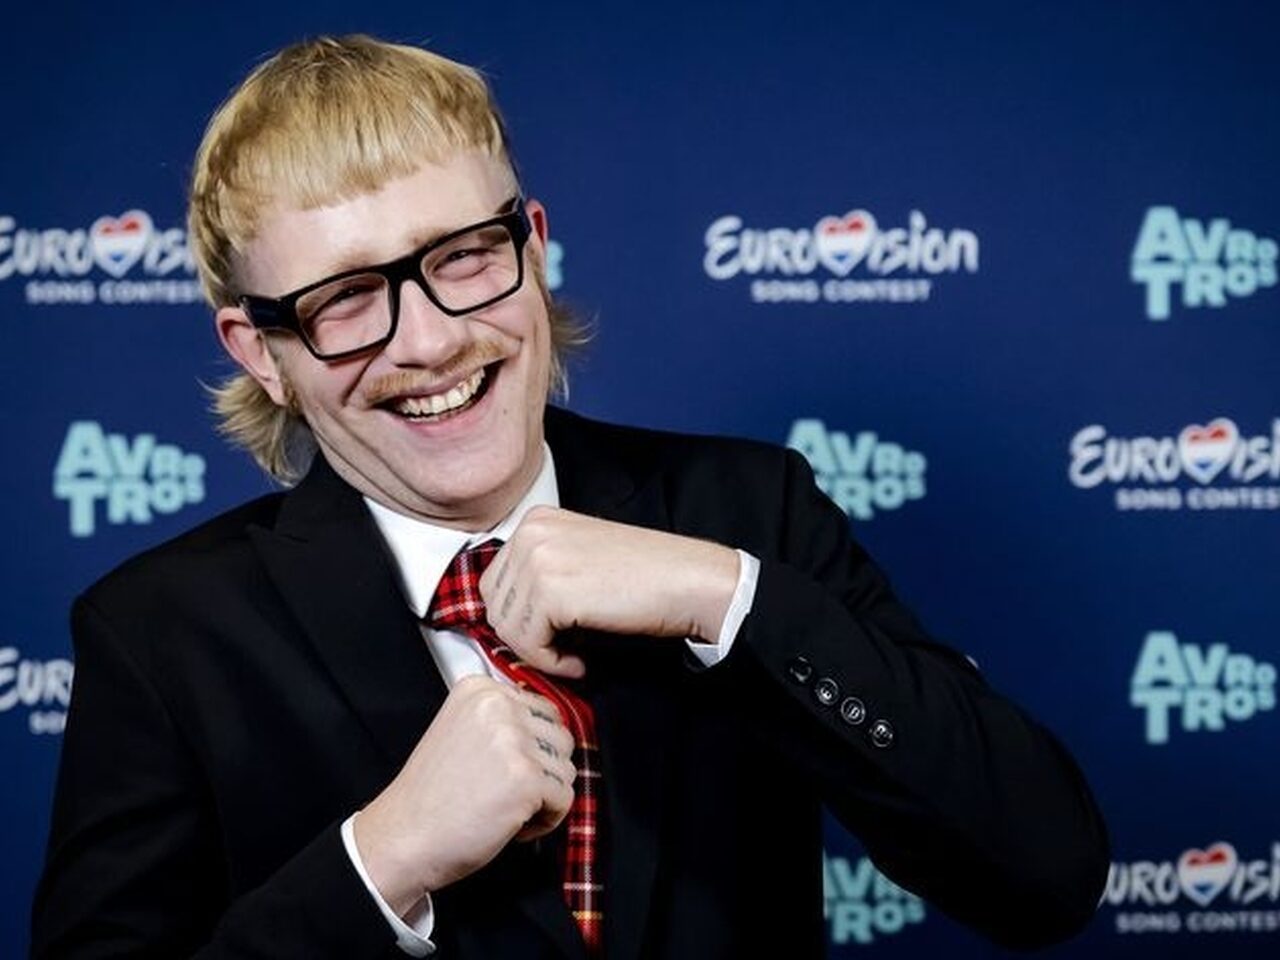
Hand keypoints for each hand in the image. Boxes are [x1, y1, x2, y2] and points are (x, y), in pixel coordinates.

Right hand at [353, 676, 576, 914]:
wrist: (402, 838)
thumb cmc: (431, 796)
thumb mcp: (462, 732)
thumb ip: (503, 720)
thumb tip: (550, 729)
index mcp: (482, 690)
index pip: (544, 711)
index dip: (532, 749)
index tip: (504, 770)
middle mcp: (499, 706)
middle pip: (561, 738)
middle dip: (543, 772)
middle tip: (506, 793)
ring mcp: (514, 741)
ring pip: (566, 769)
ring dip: (544, 797)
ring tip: (506, 808)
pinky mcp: (526, 779)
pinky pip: (565, 799)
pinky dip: (545, 821)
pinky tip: (511, 825)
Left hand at [478, 506, 739, 676]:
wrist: (687, 581)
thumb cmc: (644, 575)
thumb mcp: (579, 556)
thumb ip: (542, 571)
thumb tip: (508, 619)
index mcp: (536, 520)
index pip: (495, 582)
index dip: (519, 618)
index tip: (549, 635)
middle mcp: (530, 533)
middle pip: (495, 605)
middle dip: (525, 636)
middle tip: (561, 650)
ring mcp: (538, 559)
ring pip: (507, 628)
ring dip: (540, 652)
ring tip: (575, 655)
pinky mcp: (550, 592)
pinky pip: (529, 644)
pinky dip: (553, 662)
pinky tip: (581, 660)